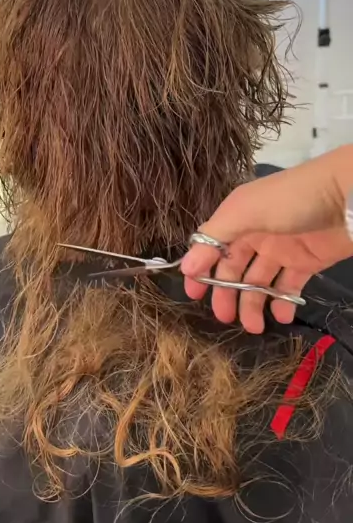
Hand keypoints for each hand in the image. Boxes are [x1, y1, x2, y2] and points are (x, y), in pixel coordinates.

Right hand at [181, 146, 352, 333]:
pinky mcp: (305, 262)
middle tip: (224, 318)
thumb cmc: (291, 199)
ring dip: (252, 305)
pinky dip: (281, 303)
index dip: (201, 270)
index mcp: (238, 217)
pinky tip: (279, 316)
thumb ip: (214, 238)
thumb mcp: (246, 211)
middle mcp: (255, 233)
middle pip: (233, 268)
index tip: (193, 295)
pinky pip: (287, 287)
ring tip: (254, 327)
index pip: (212, 246)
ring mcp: (281, 249)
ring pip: (258, 281)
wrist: (347, 196)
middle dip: (227, 293)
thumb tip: (185, 266)